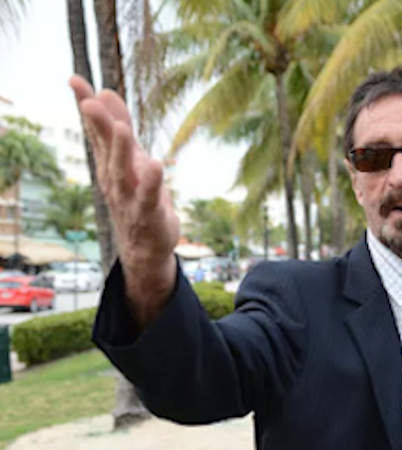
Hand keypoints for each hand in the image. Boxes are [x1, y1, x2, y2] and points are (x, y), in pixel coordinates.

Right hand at [70, 75, 179, 325]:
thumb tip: (106, 92)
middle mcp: (116, 178)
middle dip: (100, 125)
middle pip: (107, 148)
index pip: (97, 131)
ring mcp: (130, 197)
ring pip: (124, 172)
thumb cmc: (138, 197)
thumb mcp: (131, 158)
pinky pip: (150, 197)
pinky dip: (152, 182)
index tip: (75, 80)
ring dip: (123, 151)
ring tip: (124, 129)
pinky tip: (156, 165)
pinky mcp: (149, 214)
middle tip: (90, 101)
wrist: (145, 247)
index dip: (86, 106)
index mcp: (110, 163)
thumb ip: (120, 126)